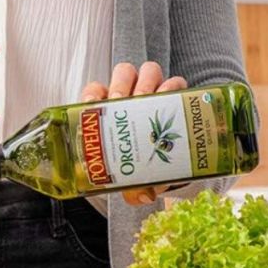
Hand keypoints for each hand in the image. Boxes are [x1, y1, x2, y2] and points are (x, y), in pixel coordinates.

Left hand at [80, 61, 187, 205]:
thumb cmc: (138, 166)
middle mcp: (126, 96)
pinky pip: (173, 81)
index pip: (95, 90)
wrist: (161, 164)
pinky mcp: (171, 93)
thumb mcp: (132, 178)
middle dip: (124, 83)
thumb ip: (134, 189)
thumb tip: (144, 196)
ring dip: (151, 80)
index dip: (94, 93)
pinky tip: (173, 97)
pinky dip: (174, 86)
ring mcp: (148, 92)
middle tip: (128, 102)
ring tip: (154, 99)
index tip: (95, 103)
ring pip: (148, 71)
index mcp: (108, 112)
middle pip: (123, 73)